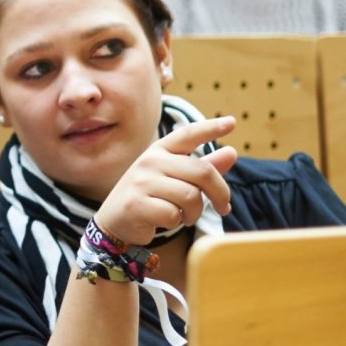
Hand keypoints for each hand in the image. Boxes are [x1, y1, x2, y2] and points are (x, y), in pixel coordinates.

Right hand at [94, 116, 237, 245]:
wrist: (114, 220)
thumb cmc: (150, 197)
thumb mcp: (175, 179)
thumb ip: (202, 168)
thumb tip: (232, 152)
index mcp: (160, 150)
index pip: (188, 134)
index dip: (210, 128)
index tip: (232, 123)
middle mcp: (150, 161)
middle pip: (202, 172)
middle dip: (220, 193)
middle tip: (223, 207)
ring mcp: (141, 181)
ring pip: (190, 197)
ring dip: (195, 213)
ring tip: (185, 216)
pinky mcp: (136, 204)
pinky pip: (173, 214)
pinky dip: (175, 222)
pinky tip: (166, 220)